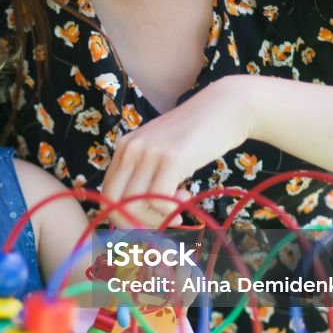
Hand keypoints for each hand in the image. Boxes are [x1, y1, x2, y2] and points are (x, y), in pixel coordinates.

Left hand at [101, 76, 255, 227]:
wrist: (226, 109)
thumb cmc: (196, 137)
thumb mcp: (162, 153)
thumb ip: (148, 177)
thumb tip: (140, 217)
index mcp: (124, 148)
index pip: (106, 193)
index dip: (123, 215)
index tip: (148, 220)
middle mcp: (130, 149)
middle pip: (113, 203)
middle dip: (134, 223)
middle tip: (160, 223)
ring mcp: (148, 152)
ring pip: (133, 206)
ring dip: (157, 219)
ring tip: (179, 210)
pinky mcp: (170, 158)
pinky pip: (158, 200)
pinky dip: (170, 211)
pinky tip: (186, 199)